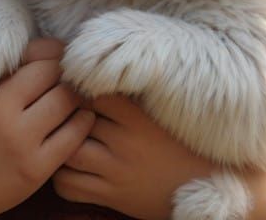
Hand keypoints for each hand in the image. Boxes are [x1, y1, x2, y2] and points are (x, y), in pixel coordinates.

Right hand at [0, 38, 95, 219]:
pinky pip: (72, 140)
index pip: (37, 58)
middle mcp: (6, 116)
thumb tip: (4, 42)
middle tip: (70, 72)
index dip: (51, 51)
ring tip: (78, 93)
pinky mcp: (34, 172)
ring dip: (77, 96)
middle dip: (66, 72)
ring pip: (68, 106)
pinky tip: (81, 119)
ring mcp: (22, 145)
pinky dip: (82, 124)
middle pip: (56, 78)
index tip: (55, 54)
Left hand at [52, 94, 215, 218]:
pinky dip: (59, 177)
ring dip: (57, 143)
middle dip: (62, 113)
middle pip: (75, 120)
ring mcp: (117, 173)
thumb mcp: (160, 113)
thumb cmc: (182, 142)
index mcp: (140, 119)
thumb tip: (97, 67)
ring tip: (58, 136)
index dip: (77, 87)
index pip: (93, 92)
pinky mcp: (112, 197)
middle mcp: (126, 144)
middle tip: (56, 109)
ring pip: (66, 152)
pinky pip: (68, 186)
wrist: (209, 187)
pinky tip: (66, 166)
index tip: (72, 85)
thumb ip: (130, 95)